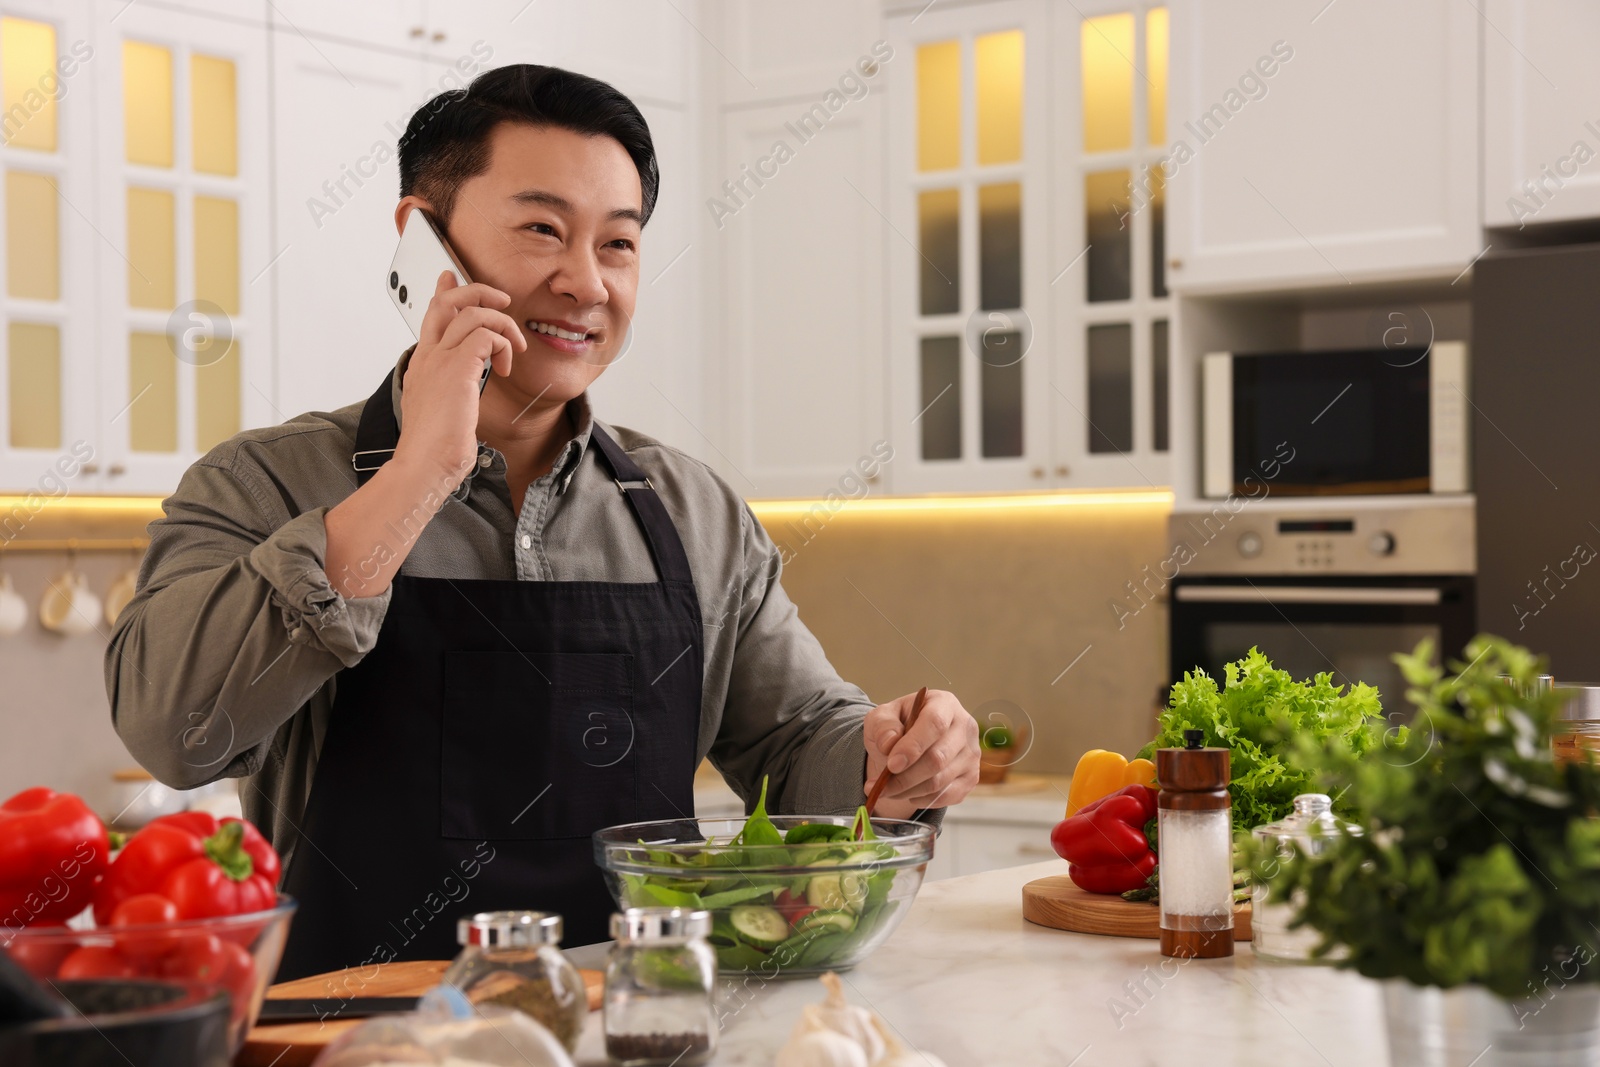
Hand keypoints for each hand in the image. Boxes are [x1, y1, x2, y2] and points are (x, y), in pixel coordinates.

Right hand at [392, 271, 525, 482]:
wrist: (424, 464)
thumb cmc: (435, 447)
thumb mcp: (442, 410)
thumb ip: (451, 391)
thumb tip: (465, 391)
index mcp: (422, 364)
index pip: (431, 316)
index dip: (444, 292)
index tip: (451, 277)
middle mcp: (428, 356)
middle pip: (447, 302)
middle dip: (477, 291)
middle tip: (502, 299)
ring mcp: (440, 360)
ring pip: (473, 313)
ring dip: (503, 325)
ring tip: (514, 349)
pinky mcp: (458, 368)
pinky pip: (486, 335)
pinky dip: (503, 345)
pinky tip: (506, 367)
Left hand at [862, 689, 979, 817]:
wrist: (909, 744)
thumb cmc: (897, 726)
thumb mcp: (881, 717)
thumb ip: (882, 726)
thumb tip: (889, 744)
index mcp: (944, 704)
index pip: (935, 723)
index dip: (913, 746)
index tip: (891, 765)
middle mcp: (965, 727)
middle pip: (938, 758)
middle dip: (905, 777)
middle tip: (880, 786)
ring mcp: (971, 754)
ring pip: (940, 782)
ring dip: (908, 791)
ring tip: (887, 789)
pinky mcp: (971, 777)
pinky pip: (945, 796)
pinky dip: (921, 799)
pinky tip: (907, 792)